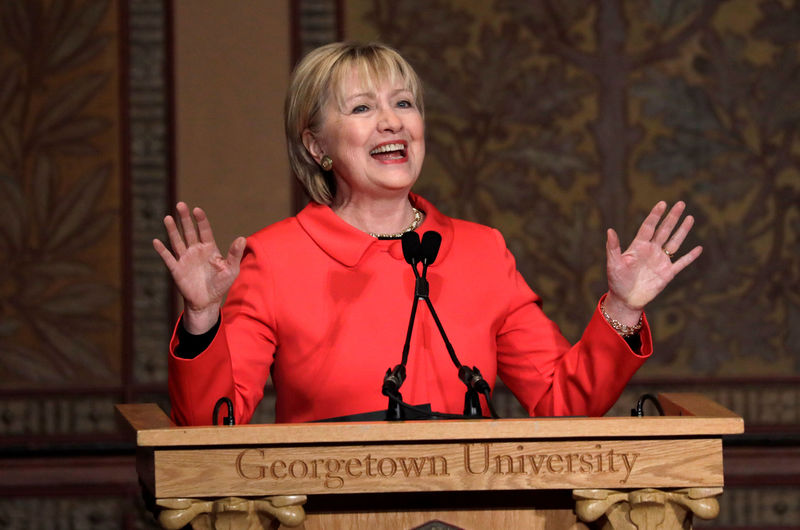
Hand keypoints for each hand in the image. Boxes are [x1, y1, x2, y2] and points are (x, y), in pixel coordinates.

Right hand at [152, 202, 245, 333]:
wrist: (207, 302)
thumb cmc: (221, 284)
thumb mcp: (231, 269)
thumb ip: (235, 254)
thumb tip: (242, 238)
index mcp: (209, 248)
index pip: (204, 230)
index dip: (200, 220)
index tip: (197, 210)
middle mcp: (195, 250)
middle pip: (189, 231)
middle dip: (184, 218)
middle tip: (180, 205)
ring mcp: (185, 259)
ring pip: (177, 241)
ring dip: (172, 230)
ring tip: (168, 217)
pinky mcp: (176, 269)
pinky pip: (168, 258)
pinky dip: (162, 250)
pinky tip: (156, 241)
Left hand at [604, 201, 702, 322]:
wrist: (625, 299)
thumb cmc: (616, 280)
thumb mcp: (613, 263)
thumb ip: (613, 247)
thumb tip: (609, 230)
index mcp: (638, 246)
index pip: (649, 227)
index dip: (655, 215)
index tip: (662, 203)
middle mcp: (651, 250)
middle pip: (664, 230)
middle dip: (672, 217)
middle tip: (681, 203)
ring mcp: (660, 261)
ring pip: (674, 242)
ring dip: (682, 231)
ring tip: (690, 217)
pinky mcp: (667, 273)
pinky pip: (681, 263)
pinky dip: (690, 256)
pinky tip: (699, 248)